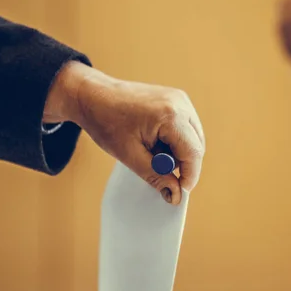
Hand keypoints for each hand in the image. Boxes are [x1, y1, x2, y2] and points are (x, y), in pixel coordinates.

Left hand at [44, 62, 204, 203]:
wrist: (93, 95)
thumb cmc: (106, 121)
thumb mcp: (129, 155)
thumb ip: (156, 176)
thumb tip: (176, 195)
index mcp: (170, 115)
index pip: (193, 152)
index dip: (189, 176)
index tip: (179, 193)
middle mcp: (180, 103)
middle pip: (197, 145)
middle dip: (182, 165)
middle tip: (158, 172)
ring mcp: (180, 99)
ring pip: (193, 138)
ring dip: (178, 153)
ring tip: (151, 153)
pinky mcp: (176, 100)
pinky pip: (186, 127)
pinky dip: (175, 141)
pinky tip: (155, 142)